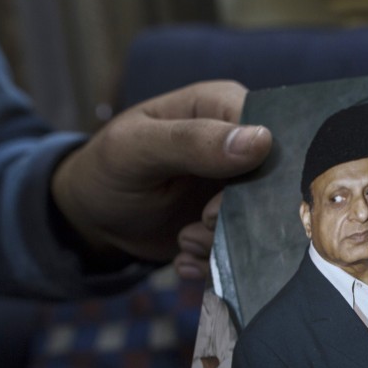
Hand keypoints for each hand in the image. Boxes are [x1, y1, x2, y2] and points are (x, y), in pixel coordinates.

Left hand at [51, 80, 271, 278]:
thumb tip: (262, 141)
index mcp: (223, 107)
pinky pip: (247, 246)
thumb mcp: (136, 149)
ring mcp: (240, 187)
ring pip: (263, 221)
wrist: (93, 220)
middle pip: (273, 183)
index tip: (221, 200)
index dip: (259, 170)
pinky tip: (186, 259)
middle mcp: (241, 145)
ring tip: (185, 241)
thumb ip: (192, 141)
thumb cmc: (106, 169)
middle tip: (201, 222)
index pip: (272, 131)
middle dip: (241, 215)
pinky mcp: (234, 222)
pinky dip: (217, 260)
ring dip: (224, 242)